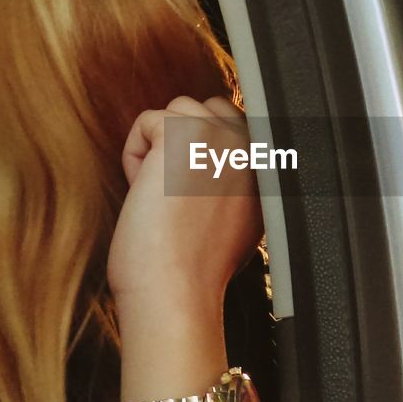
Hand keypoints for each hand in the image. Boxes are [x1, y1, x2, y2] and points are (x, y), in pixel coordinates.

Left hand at [106, 96, 262, 316]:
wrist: (177, 293)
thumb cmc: (195, 266)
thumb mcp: (237, 218)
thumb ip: (237, 176)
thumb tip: (210, 151)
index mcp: (268, 168)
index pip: (232, 122)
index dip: (200, 152)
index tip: (194, 199)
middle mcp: (252, 146)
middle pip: (204, 108)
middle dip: (180, 142)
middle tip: (178, 196)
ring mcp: (223, 136)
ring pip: (175, 111)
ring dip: (157, 149)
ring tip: (164, 196)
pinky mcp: (185, 134)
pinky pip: (146, 121)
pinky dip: (134, 156)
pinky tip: (148, 193)